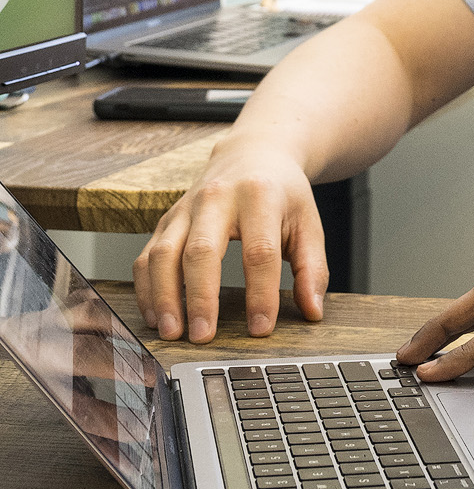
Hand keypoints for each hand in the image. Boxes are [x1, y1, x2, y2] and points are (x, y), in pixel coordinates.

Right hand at [132, 136, 328, 343]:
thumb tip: (313, 312)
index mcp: (260, 196)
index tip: (260, 328)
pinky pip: (145, 256)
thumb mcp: (307, 223)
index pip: (260, 252)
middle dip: (201, 297)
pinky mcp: (165, 219)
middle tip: (203, 337)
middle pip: (202, 251)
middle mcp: (217, 198)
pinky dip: (146, 289)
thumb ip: (312, 269)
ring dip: (164, 297)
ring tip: (173, 332)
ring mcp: (185, 208)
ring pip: (164, 254)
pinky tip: (156, 315)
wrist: (254, 152)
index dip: (261, 293)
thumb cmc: (282, 192)